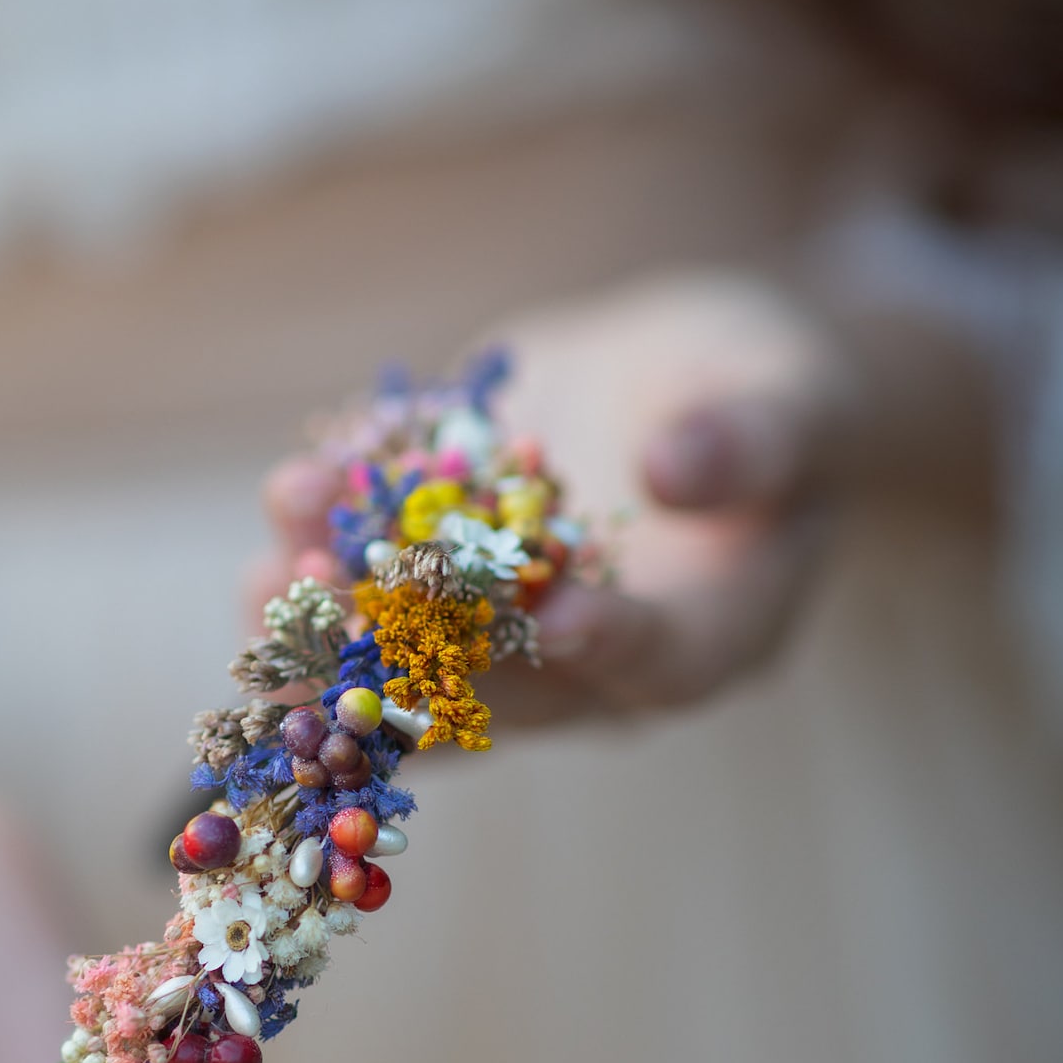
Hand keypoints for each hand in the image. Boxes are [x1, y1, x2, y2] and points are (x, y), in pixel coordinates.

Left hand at [257, 275, 863, 721]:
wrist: (686, 378)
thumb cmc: (768, 392)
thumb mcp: (792, 397)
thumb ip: (755, 439)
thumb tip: (675, 469)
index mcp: (711, 639)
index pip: (660, 663)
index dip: (610, 645)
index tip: (554, 615)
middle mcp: (599, 667)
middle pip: (514, 684)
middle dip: (424, 653)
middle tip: (350, 620)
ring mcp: (512, 638)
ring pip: (419, 655)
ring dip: (335, 625)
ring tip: (270, 577)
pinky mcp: (446, 592)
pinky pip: (375, 595)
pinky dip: (322, 563)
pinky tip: (277, 520)